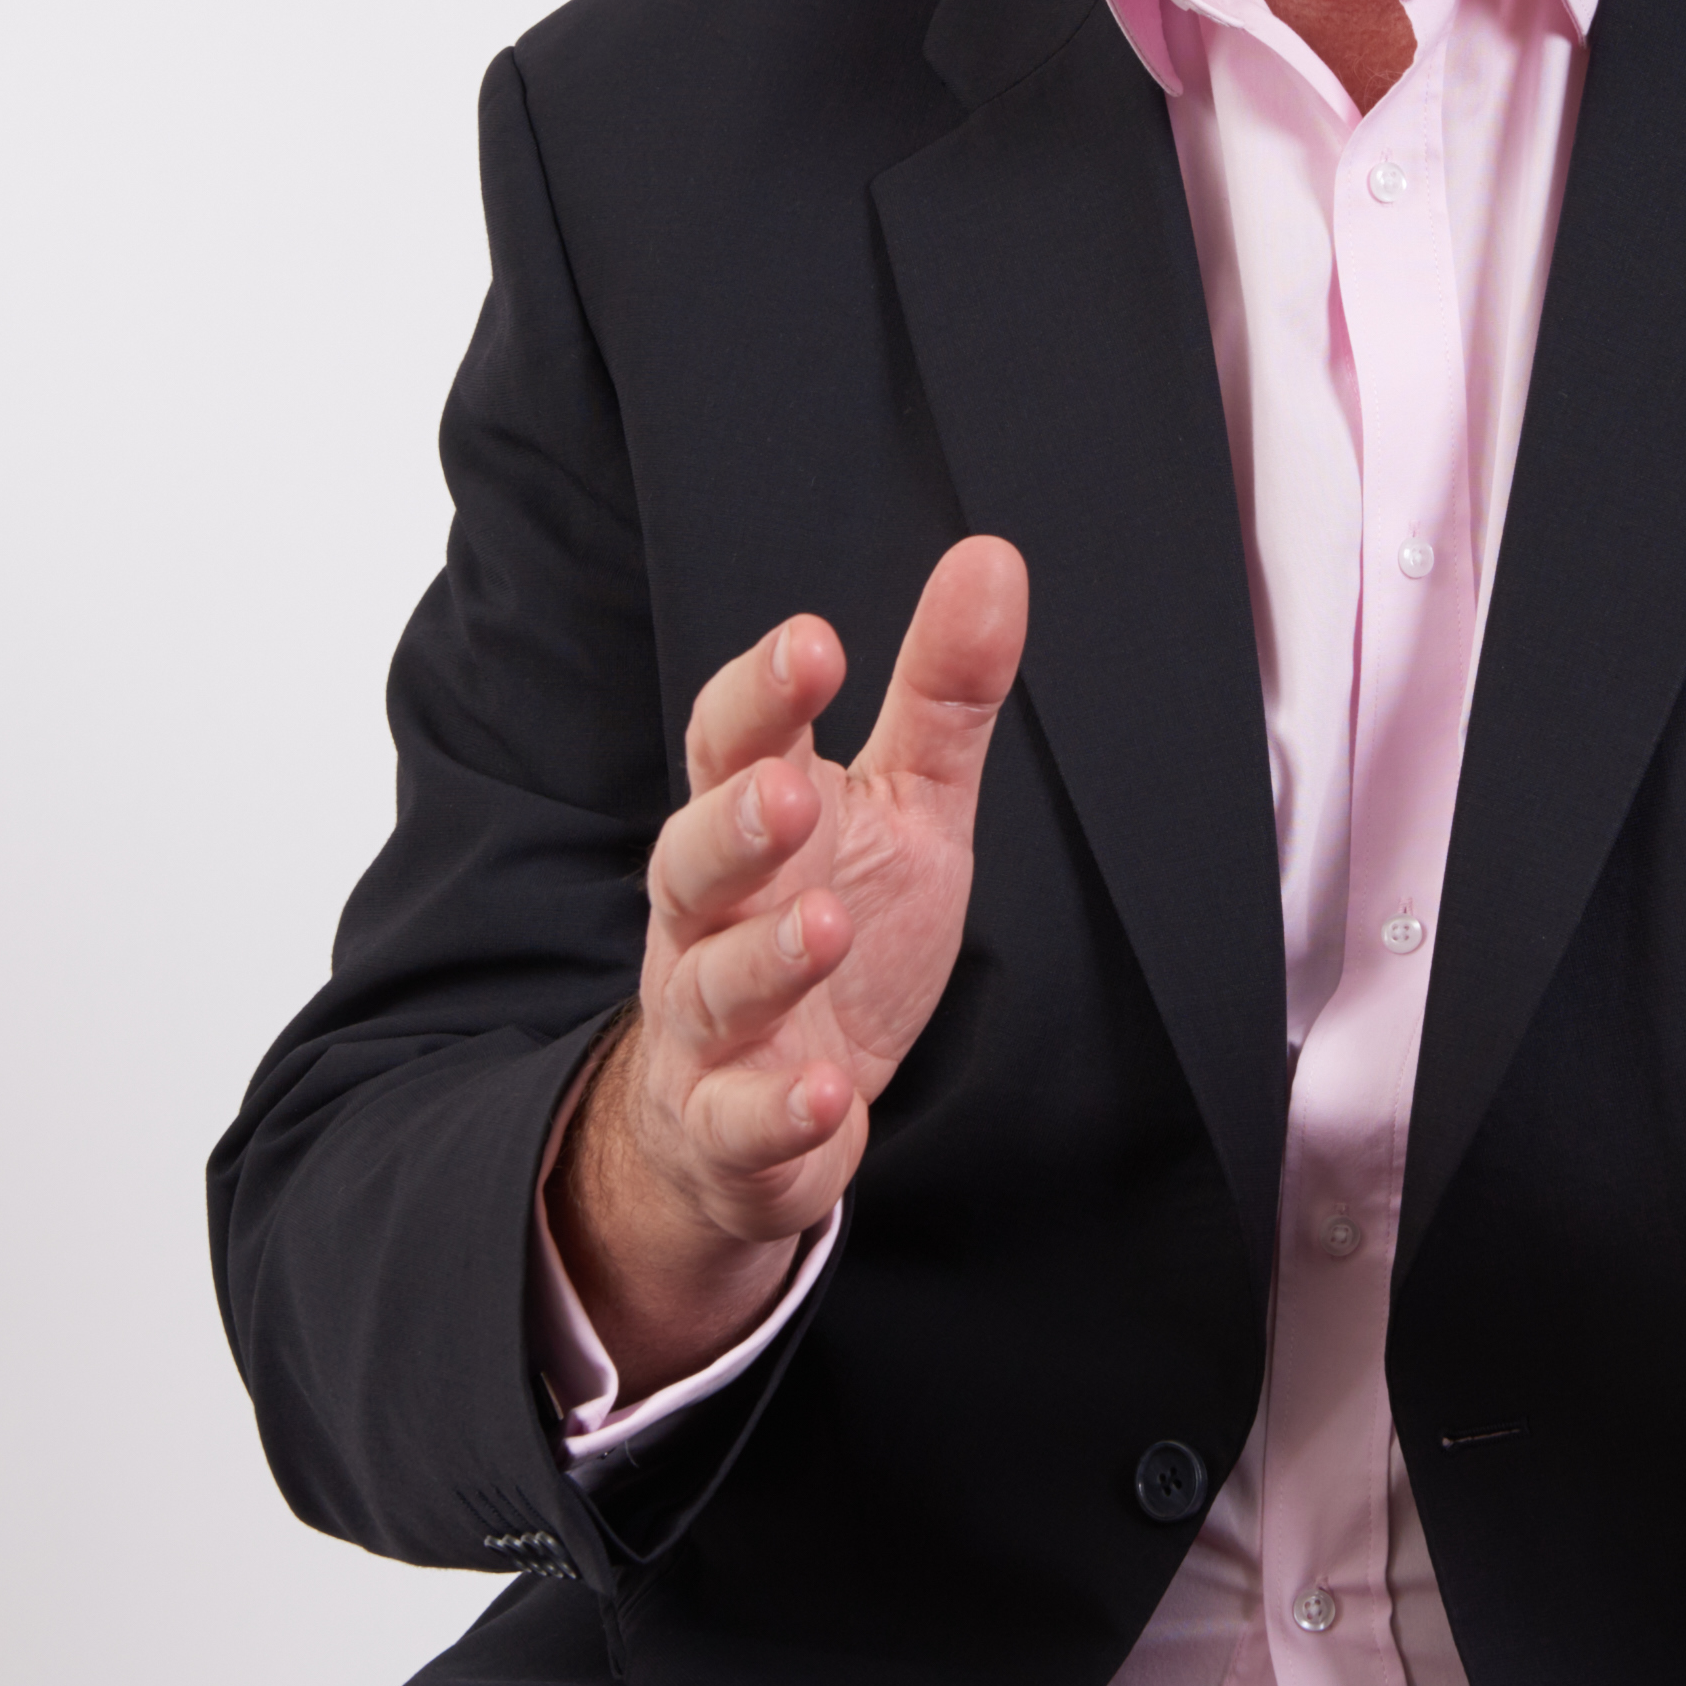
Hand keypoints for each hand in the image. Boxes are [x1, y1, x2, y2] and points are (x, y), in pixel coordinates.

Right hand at [550, 536, 1029, 1390]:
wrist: (760, 1114)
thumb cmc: (835, 928)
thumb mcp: (905, 810)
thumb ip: (939, 696)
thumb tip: (991, 557)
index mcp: (752, 824)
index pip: (730, 744)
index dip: (762, 695)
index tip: (814, 641)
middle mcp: (709, 918)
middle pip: (693, 860)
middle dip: (736, 824)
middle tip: (790, 794)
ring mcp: (710, 1027)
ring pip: (710, 986)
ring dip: (763, 959)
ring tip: (821, 926)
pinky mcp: (730, 1127)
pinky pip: (739, 1121)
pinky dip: (776, 1109)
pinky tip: (823, 1093)